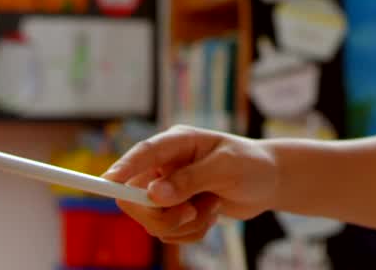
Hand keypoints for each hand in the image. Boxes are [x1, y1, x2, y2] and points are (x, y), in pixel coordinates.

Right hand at [102, 125, 278, 243]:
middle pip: (136, 198)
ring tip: (212, 207)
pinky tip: (211, 215)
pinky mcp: (175, 209)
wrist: (269, 182)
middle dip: (163, 214)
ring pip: (153, 221)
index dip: (122, 169)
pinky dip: (191, 232)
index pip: (142, 154)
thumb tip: (155, 194)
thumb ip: (191, 179)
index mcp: (177, 143)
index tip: (107, 183)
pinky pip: (169, 233)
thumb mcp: (226, 167)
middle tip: (191, 213)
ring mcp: (169, 189)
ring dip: (185, 224)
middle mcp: (166, 165)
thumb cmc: (251, 164)